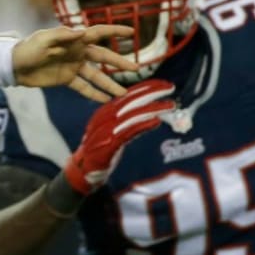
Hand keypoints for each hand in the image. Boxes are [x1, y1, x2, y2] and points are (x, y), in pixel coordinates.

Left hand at [12, 25, 137, 101]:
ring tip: (123, 93)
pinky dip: (94, 94)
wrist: (14, 66)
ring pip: (96, 75)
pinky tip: (106, 100)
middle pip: (102, 57)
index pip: (98, 33)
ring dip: (109, 84)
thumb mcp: (43, 39)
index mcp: (74, 39)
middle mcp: (77, 52)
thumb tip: (82, 32)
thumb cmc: (28, 48)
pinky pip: (83, 87)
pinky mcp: (66, 79)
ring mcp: (73, 66)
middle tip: (136, 68)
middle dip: (119, 62)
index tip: (131, 32)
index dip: (114, 31)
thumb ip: (62, 36)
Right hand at [62, 79, 175, 194]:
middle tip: (170, 88)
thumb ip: (130, 120)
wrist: (84, 170)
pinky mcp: (107, 144)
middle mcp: (104, 117)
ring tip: (169, 105)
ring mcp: (104, 130)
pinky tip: (156, 121)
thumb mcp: (115, 130)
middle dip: (151, 92)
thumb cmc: (102, 150)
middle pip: (129, 100)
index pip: (127, 94)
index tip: (164, 84)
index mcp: (105, 111)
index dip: (146, 87)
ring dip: (152, 108)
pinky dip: (143, 124)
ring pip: (131, 114)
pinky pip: (128, 131)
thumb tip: (152, 113)